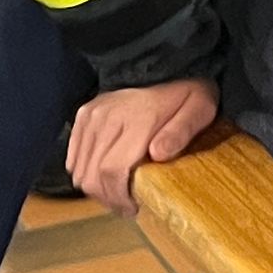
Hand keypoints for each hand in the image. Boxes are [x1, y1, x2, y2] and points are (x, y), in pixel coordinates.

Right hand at [67, 77, 218, 211]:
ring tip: (117, 191)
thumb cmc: (186, 94)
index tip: (132, 208)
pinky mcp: (83, 115)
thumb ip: (180, 132)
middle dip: (107, 198)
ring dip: (95, 187)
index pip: (112, 170)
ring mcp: (91, 115)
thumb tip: (158, 154)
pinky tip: (105, 174)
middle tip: (126, 206)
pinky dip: (85, 171)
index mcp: (136, 119)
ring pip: (79, 169)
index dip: (118, 197)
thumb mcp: (198, 110)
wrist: (166, 64)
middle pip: (91, 175)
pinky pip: (73, 156)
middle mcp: (107, 117)